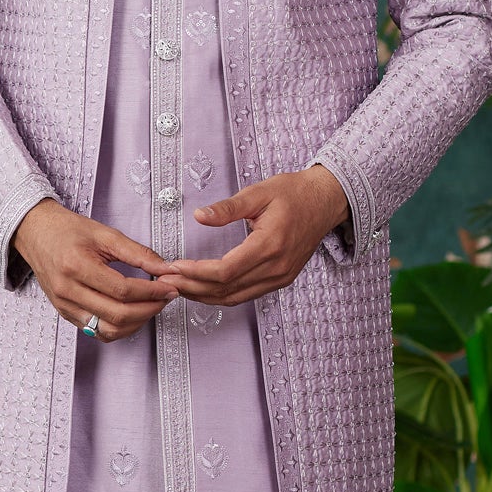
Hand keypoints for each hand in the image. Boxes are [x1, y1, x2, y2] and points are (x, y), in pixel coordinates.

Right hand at [11, 199, 178, 340]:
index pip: (122, 290)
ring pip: (108, 330)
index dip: (151, 292)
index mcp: (77, 266)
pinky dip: (119, 329)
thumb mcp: (105, 234)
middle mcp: (68, 290)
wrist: (36, 233)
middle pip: (117, 314)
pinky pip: (96, 332)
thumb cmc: (68, 230)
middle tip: (166, 298)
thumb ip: (137, 253)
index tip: (169, 287)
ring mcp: (65, 306)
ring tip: (151, 306)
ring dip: (136, 323)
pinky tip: (132, 315)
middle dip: (149, 309)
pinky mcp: (65, 314)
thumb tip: (165, 268)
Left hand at [161, 165, 349, 307]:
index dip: (195, 273)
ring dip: (203, 296)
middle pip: (226, 290)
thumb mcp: (258, 192)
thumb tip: (199, 216)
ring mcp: (280, 277)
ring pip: (235, 298)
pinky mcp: (281, 279)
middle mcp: (276, 268)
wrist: (326, 201)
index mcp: (270, 245)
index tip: (173, 267)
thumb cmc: (294, 193)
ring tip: (178, 288)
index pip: (224, 271)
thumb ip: (227, 208)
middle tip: (165, 282)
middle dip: (192, 288)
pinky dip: (221, 295)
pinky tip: (203, 288)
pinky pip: (246, 295)